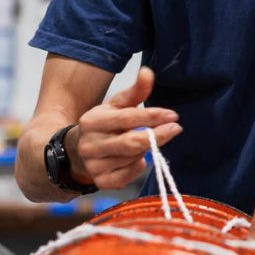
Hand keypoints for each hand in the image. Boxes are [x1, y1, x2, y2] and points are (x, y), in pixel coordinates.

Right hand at [75, 67, 180, 188]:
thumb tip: (147, 72)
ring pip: (133, 158)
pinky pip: (129, 175)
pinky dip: (138, 167)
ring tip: (146, 141)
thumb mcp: (116, 106)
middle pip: (132, 142)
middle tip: (176, 128)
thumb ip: (135, 91)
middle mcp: (90, 145)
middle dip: (158, 136)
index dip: (153, 116)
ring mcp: (94, 165)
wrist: (77, 151)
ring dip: (146, 150)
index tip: (173, 115)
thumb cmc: (104, 125)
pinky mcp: (100, 182)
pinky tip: (137, 158)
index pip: (128, 118)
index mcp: (92, 121)